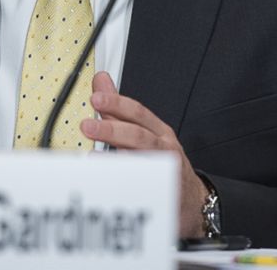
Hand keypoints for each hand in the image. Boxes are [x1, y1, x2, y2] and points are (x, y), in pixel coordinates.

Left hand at [80, 72, 207, 237]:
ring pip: (142, 162)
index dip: (117, 103)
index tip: (96, 98)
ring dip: (116, 158)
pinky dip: (124, 182)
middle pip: (138, 136)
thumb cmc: (163, 158)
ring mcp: (163, 171)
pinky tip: (106, 179)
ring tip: (93, 157)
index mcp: (157, 130)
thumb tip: (101, 80)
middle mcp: (162, 148)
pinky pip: (141, 187)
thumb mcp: (145, 129)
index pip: (137, 112)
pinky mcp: (160, 192)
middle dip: (111, 130)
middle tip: (86, 127)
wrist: (189, 197)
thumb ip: (119, 107)